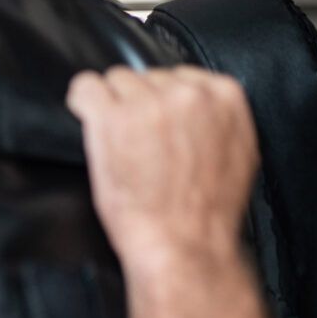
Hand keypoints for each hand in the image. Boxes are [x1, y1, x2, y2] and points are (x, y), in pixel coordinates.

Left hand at [66, 66, 258, 272]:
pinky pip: (85, 88)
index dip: (162, 101)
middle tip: (134, 140)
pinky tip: (83, 115)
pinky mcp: (113, 119)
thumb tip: (201, 108)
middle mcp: (188, 93)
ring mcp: (148, 103)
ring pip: (115, 80)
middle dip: (137, 104)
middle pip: (145, 76)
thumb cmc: (205, 213)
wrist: (183, 243)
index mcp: (225, 97)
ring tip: (115, 140)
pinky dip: (80, 100)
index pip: (179, 74)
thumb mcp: (235, 154)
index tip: (155, 124)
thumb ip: (218, 121)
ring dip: (110, 106)